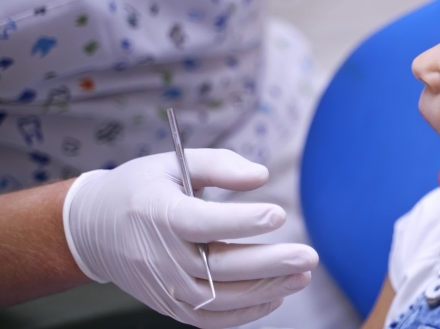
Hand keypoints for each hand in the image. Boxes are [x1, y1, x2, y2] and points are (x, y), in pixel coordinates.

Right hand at [63, 149, 317, 328]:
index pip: (202, 223)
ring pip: (220, 298)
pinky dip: (245, 312)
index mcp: (157, 214)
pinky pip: (210, 318)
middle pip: (219, 267)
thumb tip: (262, 176)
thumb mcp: (172, 163)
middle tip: (309, 256)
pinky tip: (277, 294)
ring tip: (303, 274)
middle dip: (269, 264)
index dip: (241, 222)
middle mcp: (159, 255)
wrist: (92, 230)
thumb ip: (219, 165)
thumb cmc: (141, 189)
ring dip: (266, 290)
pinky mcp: (169, 304)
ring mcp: (164, 286)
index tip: (279, 214)